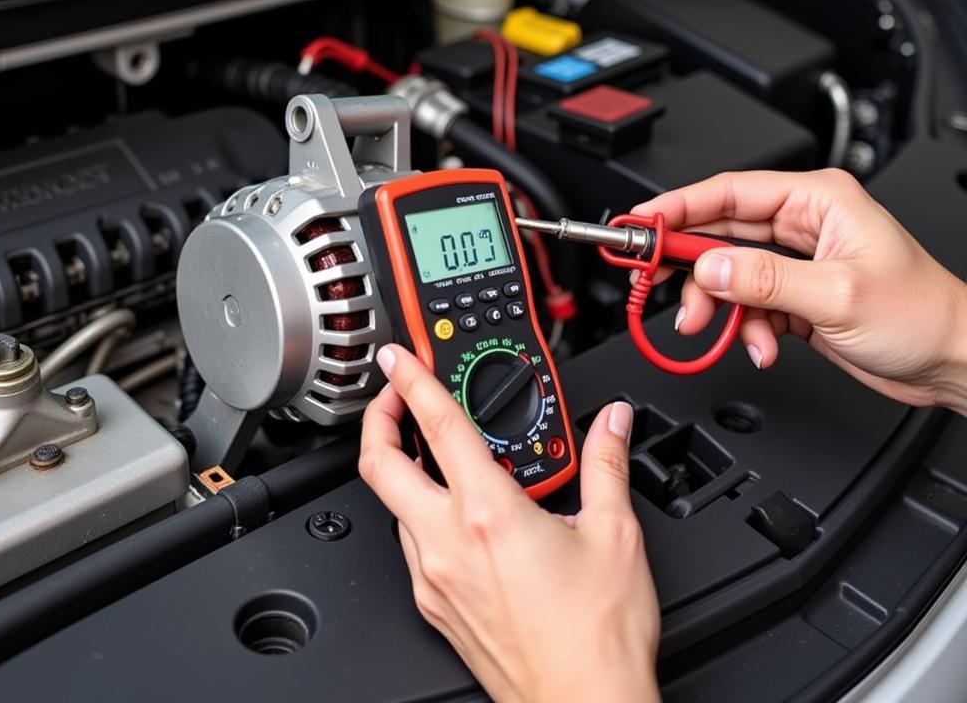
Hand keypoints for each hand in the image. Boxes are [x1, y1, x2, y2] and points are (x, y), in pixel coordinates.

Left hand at [359, 343, 660, 702]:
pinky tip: (456, 513)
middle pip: (380, 465)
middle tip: (394, 397)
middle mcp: (447, 543)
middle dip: (378, 420)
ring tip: (436, 453)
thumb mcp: (616, 534)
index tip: (396, 357)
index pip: (437, 426)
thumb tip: (613, 423)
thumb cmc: (596, 637)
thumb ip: (607, 464)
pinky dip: (423, 514)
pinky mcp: (435, 607)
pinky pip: (412, 545)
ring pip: (395, 507)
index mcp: (488, 513)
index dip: (411, 380)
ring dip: (405, 470)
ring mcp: (434, 578)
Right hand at [634, 168, 966, 411]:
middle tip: (652, 278)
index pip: (728, 192)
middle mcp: (801, 224)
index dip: (677, 206)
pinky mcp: (792, 294)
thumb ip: (764, 280)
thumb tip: (708, 269)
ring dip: (714, 305)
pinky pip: (744, 303)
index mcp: (816, 200)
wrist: (953, 363)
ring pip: (726, 272)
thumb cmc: (921, 316)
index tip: (641, 224)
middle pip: (718, 231)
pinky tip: (758, 346)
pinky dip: (741, 327)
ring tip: (709, 329)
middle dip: (688, 263)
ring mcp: (794, 260)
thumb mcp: (836, 295)